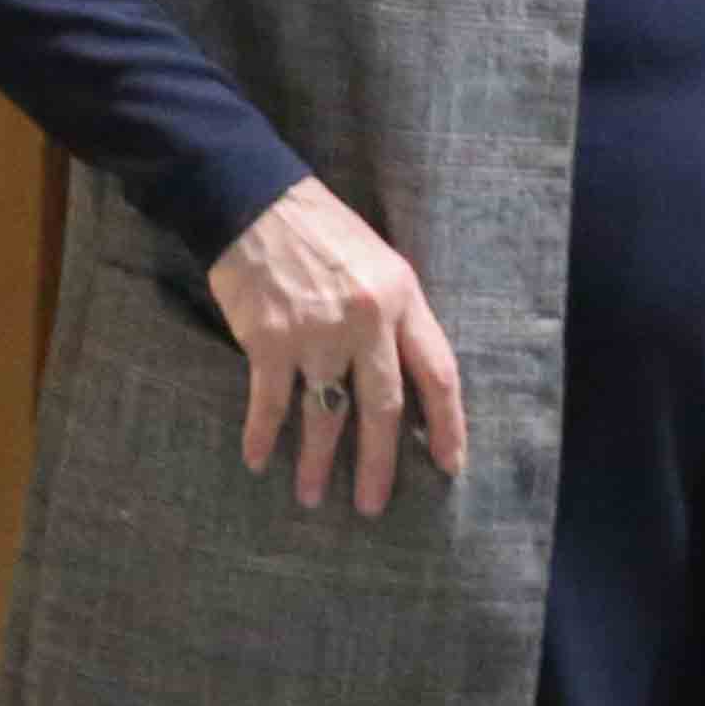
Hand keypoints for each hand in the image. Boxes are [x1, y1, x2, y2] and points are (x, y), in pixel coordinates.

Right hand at [206, 175, 464, 515]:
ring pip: (326, 414)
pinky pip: (271, 402)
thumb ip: (397, 318)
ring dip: (316, 462)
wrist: (256, 200)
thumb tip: (408, 382)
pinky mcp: (269, 339)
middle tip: (372, 505)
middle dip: (379, 463)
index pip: (438, 373)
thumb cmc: (323, 232)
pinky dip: (263, 435)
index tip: (448, 466)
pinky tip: (258, 461)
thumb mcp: (381, 264)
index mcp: (403, 298)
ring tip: (311, 496)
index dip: (448, 425)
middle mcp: (367, 320)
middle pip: (384, 407)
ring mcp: (316, 332)